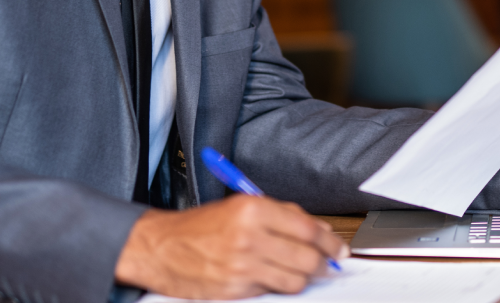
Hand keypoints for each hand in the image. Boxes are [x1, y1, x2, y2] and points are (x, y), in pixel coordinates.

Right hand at [114, 195, 347, 298]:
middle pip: (307, 258)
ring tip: (296, 271)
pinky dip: (275, 286)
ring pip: (295, 280)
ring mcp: (242, 267)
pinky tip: (267, 276)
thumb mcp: (240, 206)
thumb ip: (281, 215)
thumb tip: (318, 230)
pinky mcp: (235, 290)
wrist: (160, 247)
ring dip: (302, 278)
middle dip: (323, 264)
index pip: (308, 229)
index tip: (339, 248)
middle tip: (327, 264)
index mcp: (253, 210)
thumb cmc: (200, 226)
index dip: (331, 242)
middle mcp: (249, 237)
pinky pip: (271, 292)